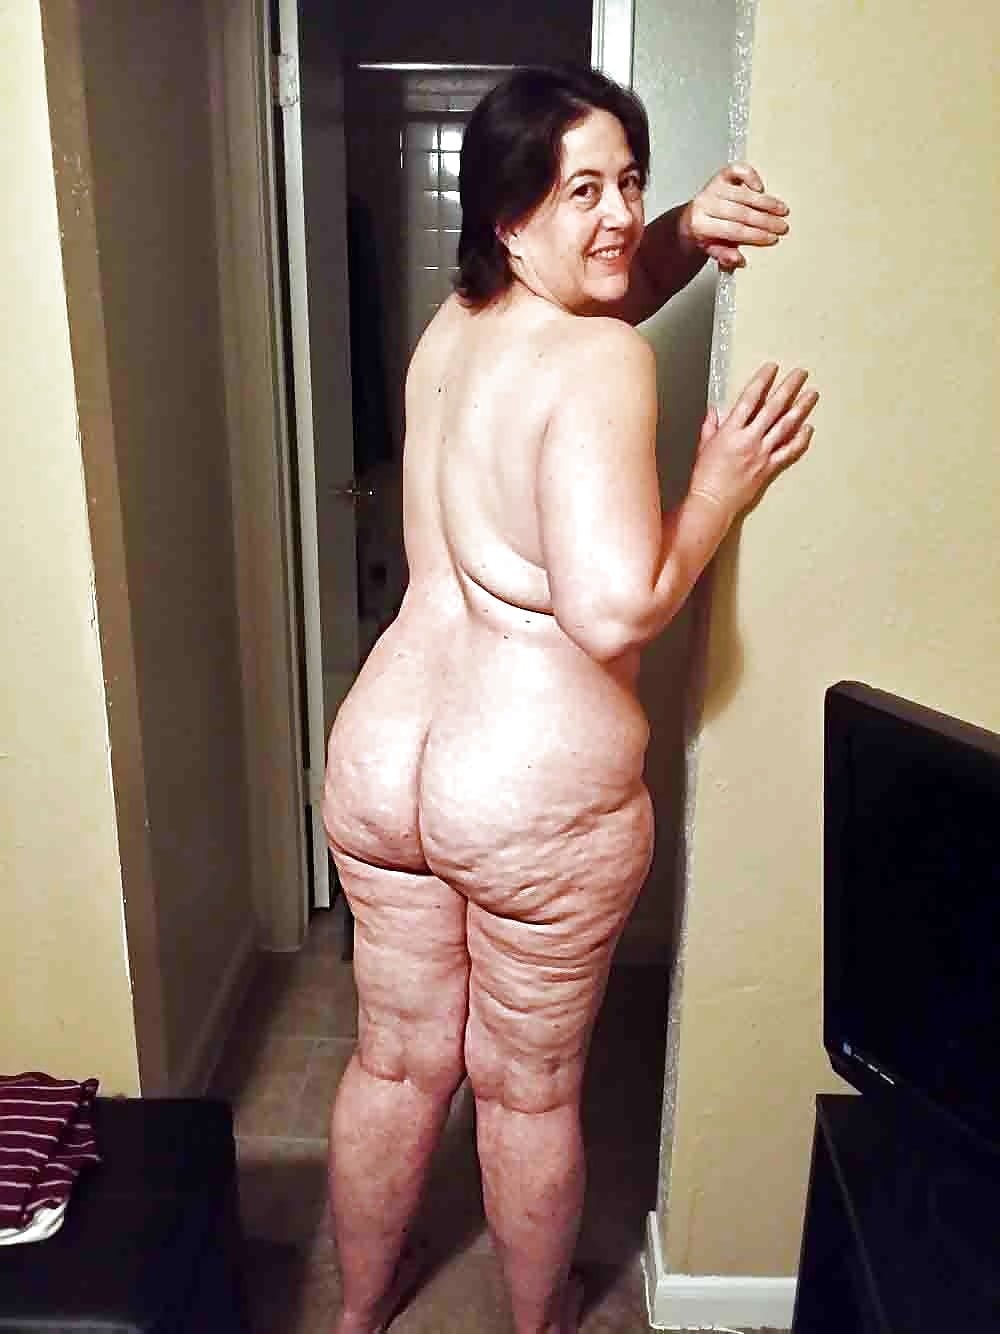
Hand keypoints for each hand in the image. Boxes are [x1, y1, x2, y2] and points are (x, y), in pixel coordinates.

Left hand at [683, 164, 788, 271]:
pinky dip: (751, 177)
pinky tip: (761, 189)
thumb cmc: (707, 234)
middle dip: (765, 220)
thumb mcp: (713, 250)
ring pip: (743, 194)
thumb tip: (739, 259)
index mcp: (700, 225)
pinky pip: (737, 171)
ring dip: (766, 202)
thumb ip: (724, 256)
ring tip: (781, 210)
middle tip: (781, 226)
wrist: (692, 217)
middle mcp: (705, 203)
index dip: (755, 235)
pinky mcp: (720, 175)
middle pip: (741, 212)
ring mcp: (713, 187)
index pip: (733, 230)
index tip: (772, 238)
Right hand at [690, 363, 817, 519]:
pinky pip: (789, 451)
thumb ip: (710, 427)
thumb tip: (714, 412)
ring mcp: (762, 453)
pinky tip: (808, 429)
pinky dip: (800, 439)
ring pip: (786, 426)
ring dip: (801, 408)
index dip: (762, 380)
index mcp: (731, 431)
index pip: (750, 398)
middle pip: (773, 407)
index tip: (771, 368)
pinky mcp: (769, 468)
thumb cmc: (704, 478)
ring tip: (811, 395)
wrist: (712, 502)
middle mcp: (749, 439)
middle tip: (800, 374)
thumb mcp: (703, 446)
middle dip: (788, 388)